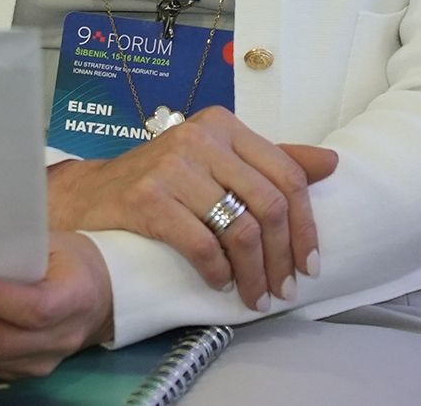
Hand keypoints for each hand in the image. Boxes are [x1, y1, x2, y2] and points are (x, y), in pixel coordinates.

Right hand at [45, 107, 337, 309]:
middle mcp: (201, 136)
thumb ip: (269, 161)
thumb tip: (331, 163)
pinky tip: (221, 283)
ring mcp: (172, 165)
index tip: (310, 264)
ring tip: (256, 297)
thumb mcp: (217, 161)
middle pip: (267, 204)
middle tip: (283, 290)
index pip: (286, 174)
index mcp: (224, 124)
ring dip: (254, 274)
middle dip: (283, 257)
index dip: (306, 225)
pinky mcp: (147, 197)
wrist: (89, 196)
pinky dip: (218, 271)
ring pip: (239, 228)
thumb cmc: (161, 181)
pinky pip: (202, 243)